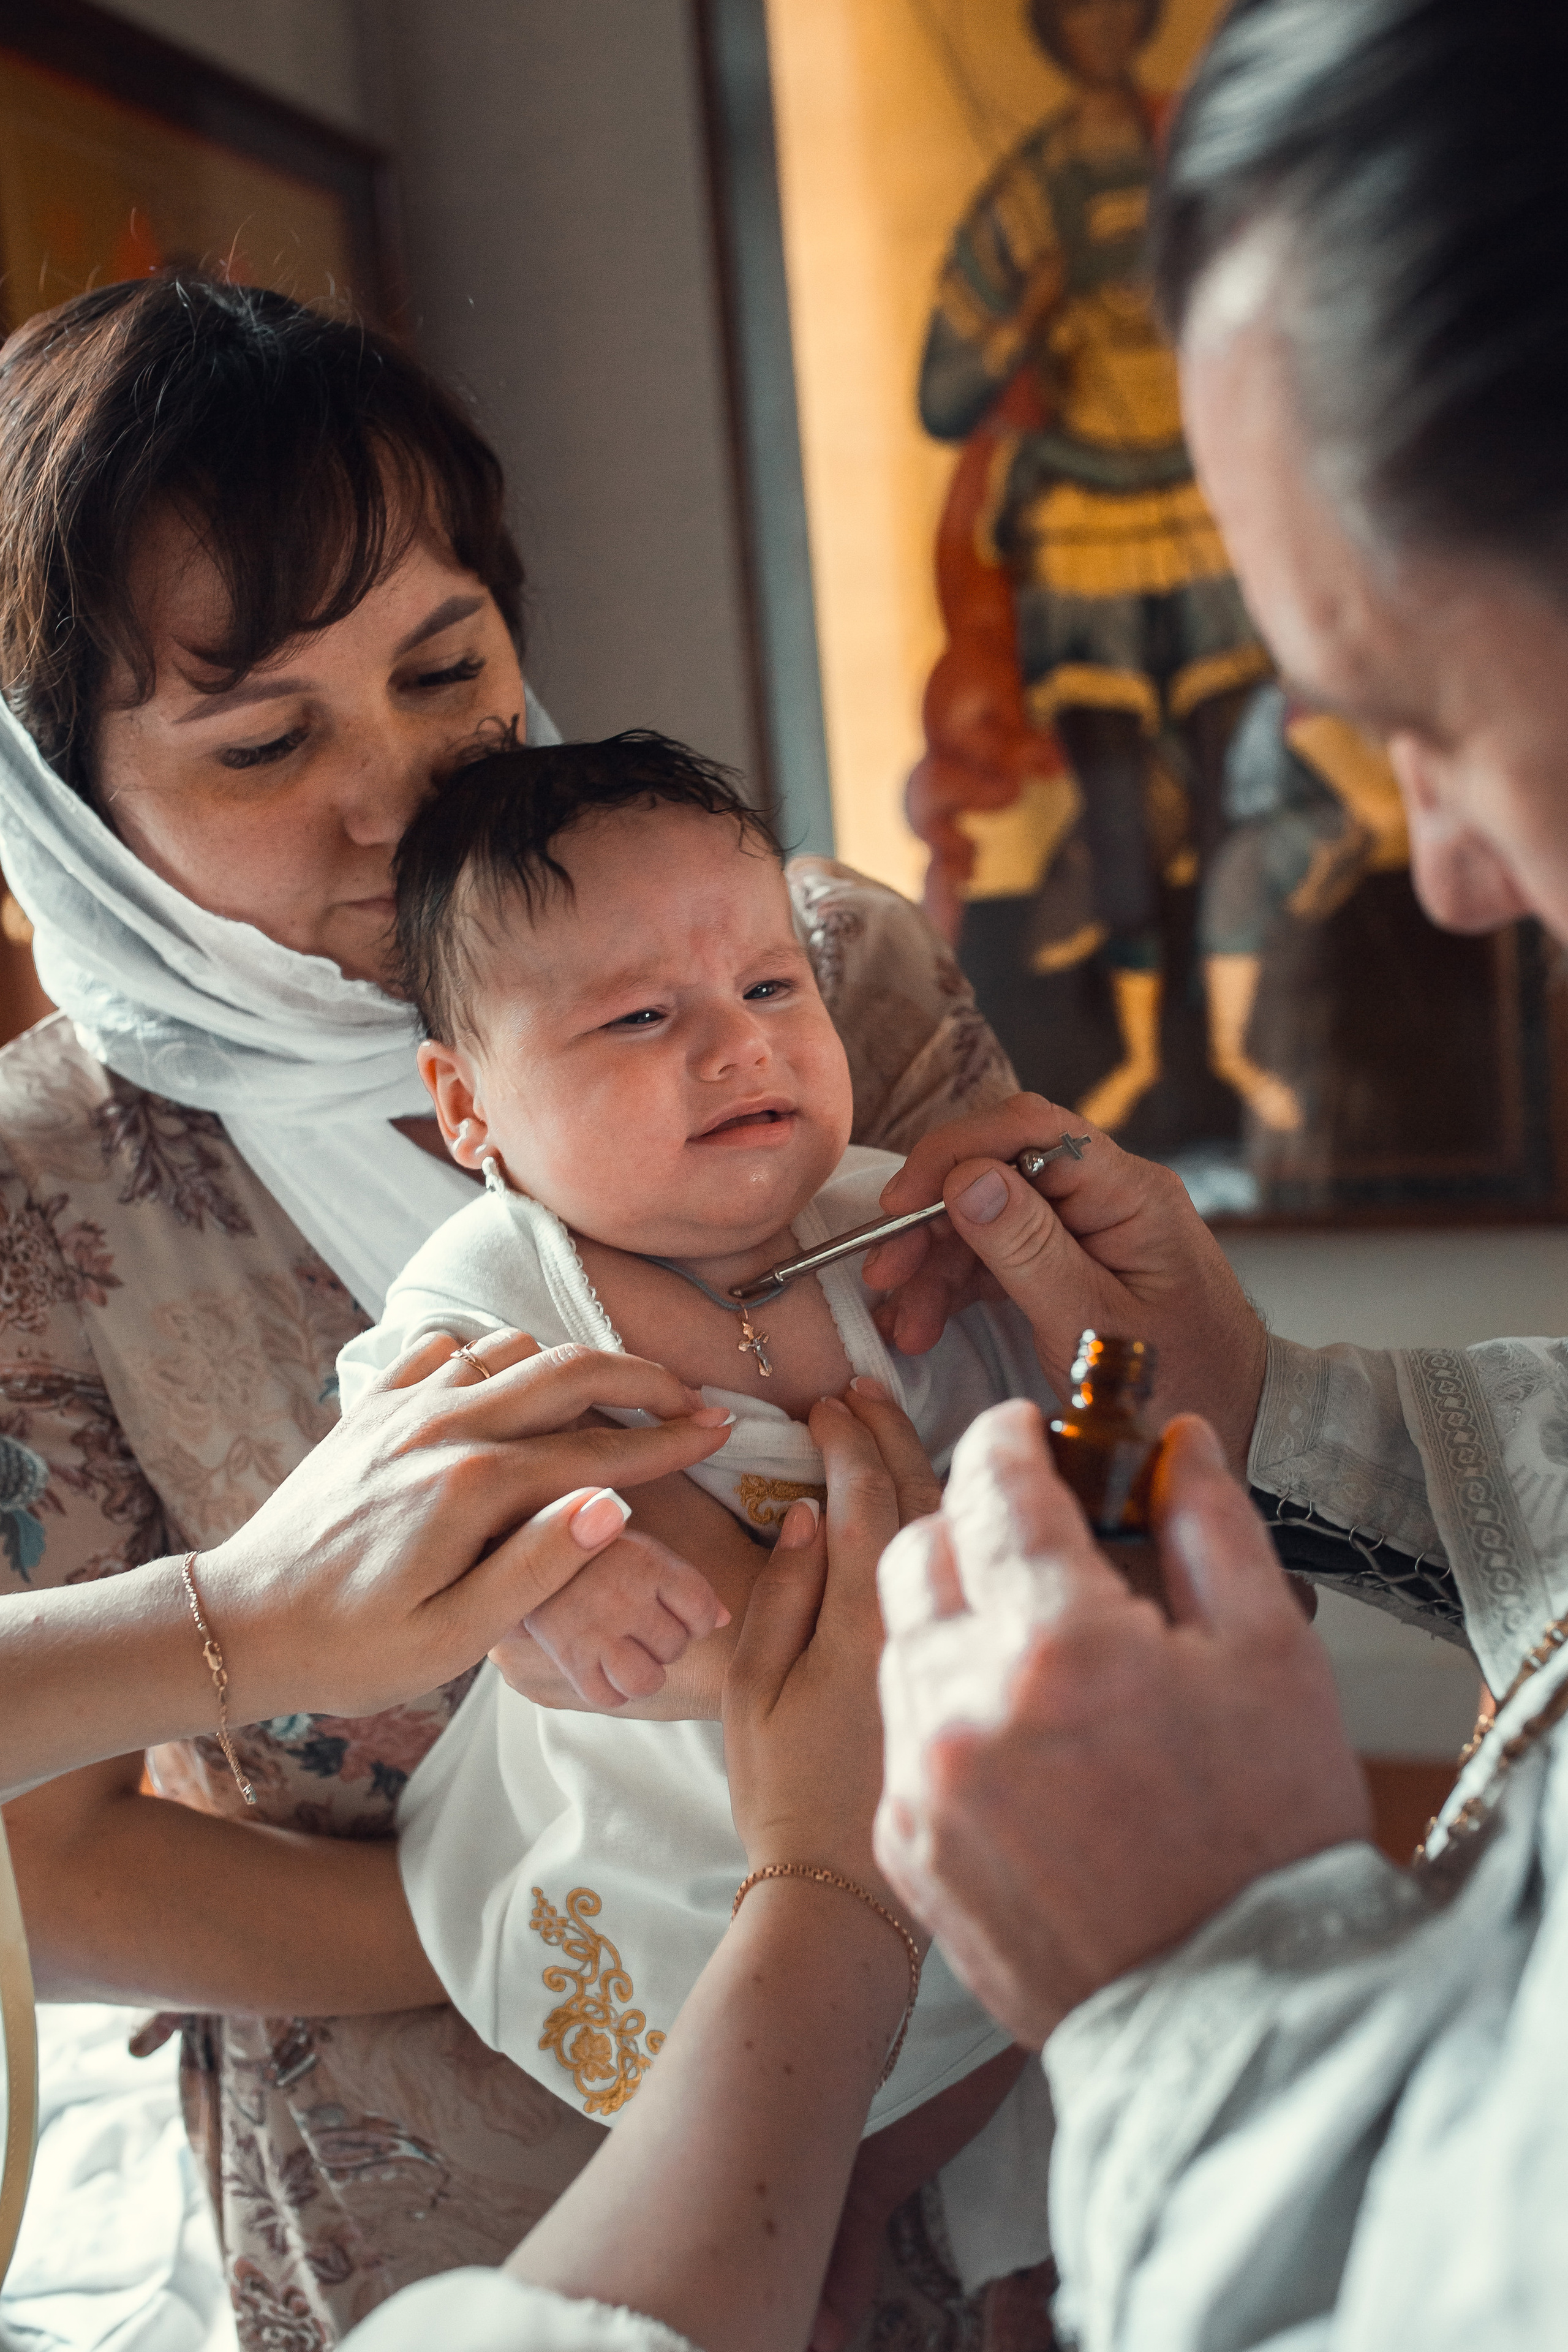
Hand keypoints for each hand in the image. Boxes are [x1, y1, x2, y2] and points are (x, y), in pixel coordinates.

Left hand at [201, 1326, 735, 1721]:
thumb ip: (540, 1565)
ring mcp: (402, 1408)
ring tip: (613, 1398)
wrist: (242, 1625)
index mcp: (472, 1488)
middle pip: (566, 1371)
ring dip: (571, 1365)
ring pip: (511, 1349)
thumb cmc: (352, 1651)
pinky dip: (495, 1355)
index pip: (597, 1451)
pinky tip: (511, 1388)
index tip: (718, 1430)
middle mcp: (441, 1427)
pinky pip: (449, 1348)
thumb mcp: (454, 1637)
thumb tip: (615, 1505)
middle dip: (641, 1379)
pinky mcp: (372, 1407)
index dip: (668, 1440)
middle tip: (691, 1399)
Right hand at [510, 1498, 730, 1707]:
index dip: (698, 1618)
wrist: (521, 1549)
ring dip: (645, 1673)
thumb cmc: (595, 1550)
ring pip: (644, 1681)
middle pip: (675, 1646)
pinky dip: (612, 1689)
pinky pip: (606, 1697)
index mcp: (646, 1562)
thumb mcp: (644, 1549)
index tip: (681, 1612)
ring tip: (633, 1655)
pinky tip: (605, 1666)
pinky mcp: (567, 1658)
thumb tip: (724, 1619)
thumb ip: (685, 1582)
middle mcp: (621, 1597)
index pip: (701, 1610)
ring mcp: (592, 1631)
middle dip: (669, 1641)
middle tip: (646, 1627)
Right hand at [723, 1385, 940, 1900]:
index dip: (844, 1437)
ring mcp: (969, 1647)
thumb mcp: (752, 1690)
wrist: (847, 1893)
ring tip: (897, 1422)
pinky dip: (958, 1520)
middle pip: (920, 1493)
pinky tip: (946, 1499)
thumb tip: (805, 1508)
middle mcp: (928, 1622)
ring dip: (928, 1461)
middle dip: (889, 1430)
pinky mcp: (989, 1674)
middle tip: (862, 1391)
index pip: (861, 1493)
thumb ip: (779, 1590)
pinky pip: (987, 1573)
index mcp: (862, 1620)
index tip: (826, 1404)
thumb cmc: (786, 1796)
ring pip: (959, 1528)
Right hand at [864, 1092, 1267, 1468]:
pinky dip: (955, 1287)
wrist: (1235, 1424)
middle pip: (996, 1171)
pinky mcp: (1068, 1260)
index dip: (953, 1153)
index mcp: (1129, 1192)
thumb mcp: (1093, 1324)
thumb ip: (1029, 1251)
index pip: (1028, 1129)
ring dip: (934, 1264)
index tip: (901, 1202)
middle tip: (885, 1274)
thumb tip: (966, 1179)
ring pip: (986, 1216)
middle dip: (931, 1220)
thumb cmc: (1181, 1382)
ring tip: (903, 1323)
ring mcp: (1086, 1227)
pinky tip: (924, 1323)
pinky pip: (997, 1254)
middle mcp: (1107, 1194)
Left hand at [875, 1403, 1369, 2045]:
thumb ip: (1209, 1527)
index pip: (993, 1486)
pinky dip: (944, 1706)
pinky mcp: (907, 1846)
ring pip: (900, 1641)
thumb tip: (1179, 1444)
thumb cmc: (1267, 1837)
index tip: (1021, 1430)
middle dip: (965, 1520)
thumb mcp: (1271, 1656)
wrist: (1232, 2017)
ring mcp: (923, 1782)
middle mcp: (964, 1705)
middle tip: (1021, 1527)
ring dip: (951, 1613)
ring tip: (1026, 1635)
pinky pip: (903, 1735)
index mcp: (1057, 1644)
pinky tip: (1012, 1727)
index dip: (1007, 1439)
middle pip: (918, 1551)